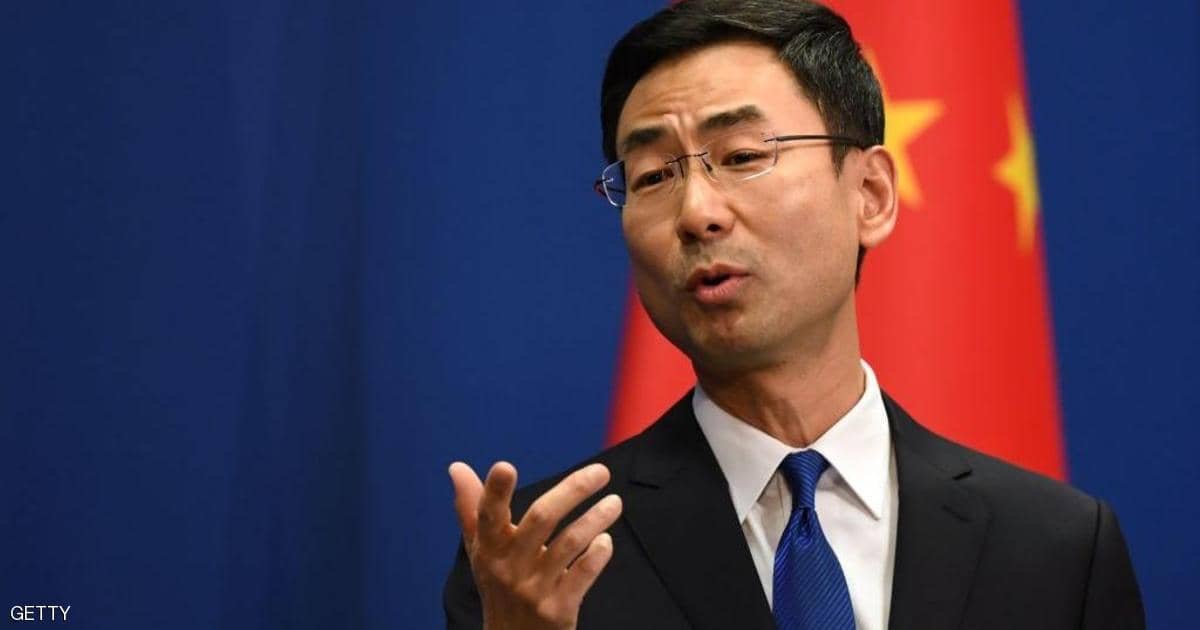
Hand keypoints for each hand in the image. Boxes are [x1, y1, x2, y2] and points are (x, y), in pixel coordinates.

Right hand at [449, 461, 621, 629]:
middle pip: (541, 518)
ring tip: (615, 503)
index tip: (504, 466)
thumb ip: (471, 508)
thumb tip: (457, 466)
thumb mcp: (480, 551)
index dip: (494, 491)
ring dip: (596, 519)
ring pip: (569, 543)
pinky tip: (606, 541)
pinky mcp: (557, 609)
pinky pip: (582, 575)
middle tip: (600, 472)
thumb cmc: (498, 586)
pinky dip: (598, 554)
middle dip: (573, 490)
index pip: (488, 515)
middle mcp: (508, 567)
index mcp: (488, 548)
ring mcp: (533, 589)